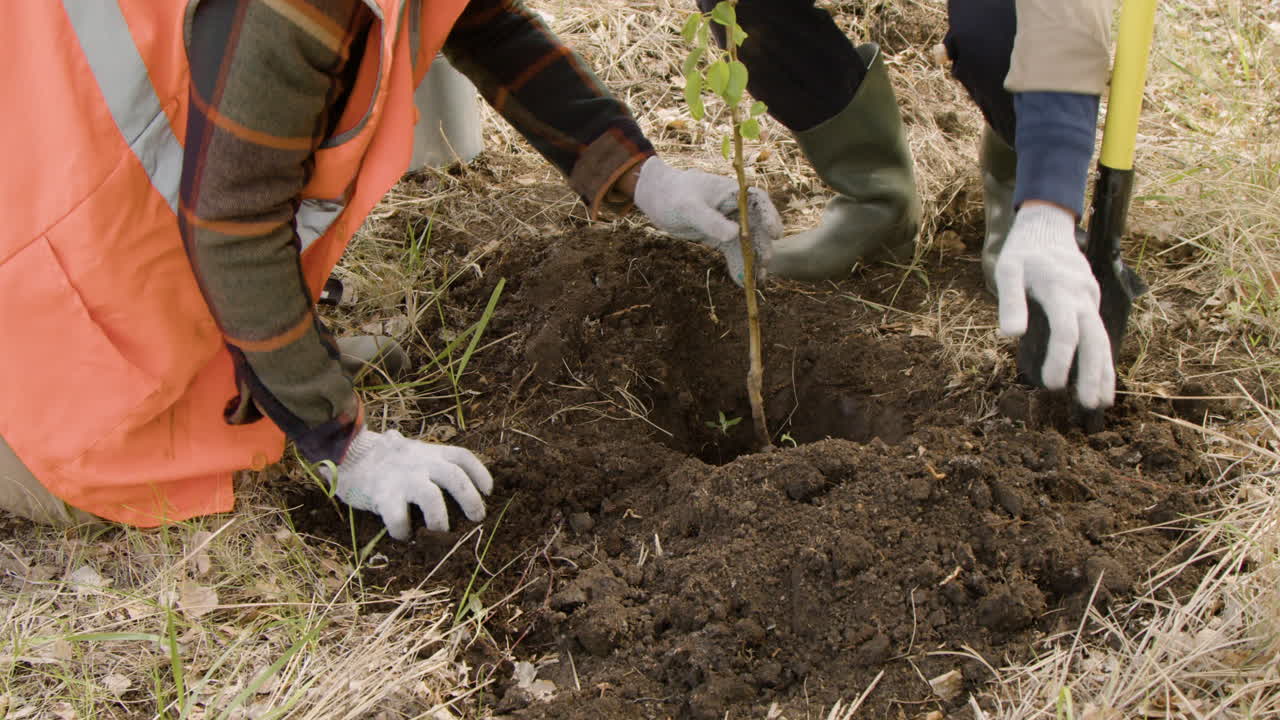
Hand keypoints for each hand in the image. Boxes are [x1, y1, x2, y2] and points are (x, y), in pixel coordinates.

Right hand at [326, 427, 493, 538]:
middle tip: (477, 519)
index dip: (480, 473)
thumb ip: (430, 460)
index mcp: (430, 452)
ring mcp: (402, 478)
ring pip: (431, 498)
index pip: (462, 457)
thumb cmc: (384, 458)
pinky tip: (404, 536)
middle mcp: (420, 462)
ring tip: (441, 534)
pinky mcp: (383, 495)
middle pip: (455, 478)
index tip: (489, 491)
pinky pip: (398, 518)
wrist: (348, 453)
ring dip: (440, 520)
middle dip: (471, 500)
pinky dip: (403, 531)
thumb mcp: (412, 450)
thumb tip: (458, 479)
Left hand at [633, 156, 781, 285]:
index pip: (758, 202)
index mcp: (732, 192)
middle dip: (762, 245)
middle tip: (765, 263)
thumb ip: (710, 220)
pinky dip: (737, 265)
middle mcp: (735, 207)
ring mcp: (729, 223)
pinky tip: (741, 281)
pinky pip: (733, 252)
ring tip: (758, 279)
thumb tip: (734, 234)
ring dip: (753, 260)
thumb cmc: (672, 194)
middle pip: (756, 226)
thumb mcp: (688, 207)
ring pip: (747, 243)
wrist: (657, 199)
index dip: (770, 216)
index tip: (775, 234)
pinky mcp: (720, 236)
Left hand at [995, 204, 1114, 408]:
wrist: (1048, 226)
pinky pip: (1100, 333)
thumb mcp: (1008, 269)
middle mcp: (1082, 296)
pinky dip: (1102, 358)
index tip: (1051, 384)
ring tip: (1100, 404)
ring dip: (1103, 371)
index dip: (1060, 358)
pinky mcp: (1090, 302)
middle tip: (1088, 405)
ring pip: (1103, 338)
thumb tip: (1010, 335)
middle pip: (1094, 339)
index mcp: (1061, 289)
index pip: (1066, 330)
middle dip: (1092, 372)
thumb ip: (1010, 301)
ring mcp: (1090, 299)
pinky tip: (1101, 381)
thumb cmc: (1023, 250)